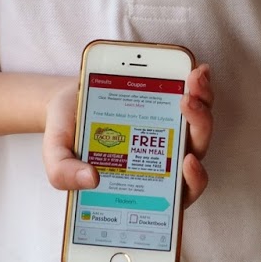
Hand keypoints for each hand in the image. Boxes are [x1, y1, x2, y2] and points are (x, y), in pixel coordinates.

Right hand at [41, 63, 213, 206]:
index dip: (193, 180)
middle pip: (197, 149)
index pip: (181, 192)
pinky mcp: (174, 107)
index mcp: (146, 182)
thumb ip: (64, 173)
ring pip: (200, 123)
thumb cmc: (67, 136)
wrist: (67, 104)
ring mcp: (172, 132)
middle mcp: (165, 160)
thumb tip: (91, 180)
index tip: (187, 161)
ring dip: (203, 100)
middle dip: (199, 125)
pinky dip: (198, 85)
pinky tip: (195, 69)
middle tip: (187, 104)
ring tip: (193, 79)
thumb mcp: (57, 155)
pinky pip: (196, 99)